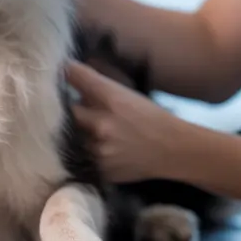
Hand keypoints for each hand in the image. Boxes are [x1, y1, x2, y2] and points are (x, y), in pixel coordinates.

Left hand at [66, 61, 190, 183]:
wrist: (173, 150)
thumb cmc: (153, 118)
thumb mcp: (130, 95)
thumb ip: (101, 87)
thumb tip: (75, 74)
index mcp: (111, 98)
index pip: (77, 77)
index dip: (71, 73)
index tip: (68, 73)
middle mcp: (101, 123)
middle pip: (71, 109)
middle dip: (79, 109)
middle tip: (88, 110)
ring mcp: (99, 149)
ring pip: (76, 135)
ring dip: (84, 132)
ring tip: (103, 133)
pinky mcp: (100, 168)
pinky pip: (86, 156)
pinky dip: (93, 151)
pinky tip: (108, 148)